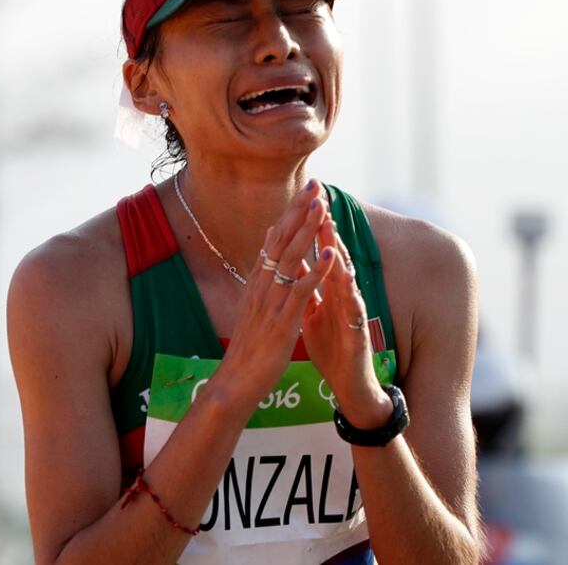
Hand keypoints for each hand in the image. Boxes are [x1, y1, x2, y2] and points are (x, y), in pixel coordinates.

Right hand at [215, 180, 338, 405]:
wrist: (236, 382)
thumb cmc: (249, 348)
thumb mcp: (254, 307)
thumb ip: (262, 280)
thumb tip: (266, 254)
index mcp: (257, 282)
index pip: (275, 238)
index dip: (292, 213)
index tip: (307, 190)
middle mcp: (262, 286)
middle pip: (282, 240)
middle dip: (300, 211)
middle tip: (316, 184)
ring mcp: (271, 302)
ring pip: (291, 259)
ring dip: (308, 231)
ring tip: (322, 207)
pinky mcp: (282, 321)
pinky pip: (301, 292)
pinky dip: (317, 272)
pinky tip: (331, 256)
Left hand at [301, 214, 392, 429]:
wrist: (349, 383)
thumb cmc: (332, 346)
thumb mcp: (312, 312)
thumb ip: (306, 286)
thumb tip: (295, 259)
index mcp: (328, 290)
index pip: (320, 253)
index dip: (311, 229)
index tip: (302, 201)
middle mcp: (342, 296)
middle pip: (334, 257)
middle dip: (326, 229)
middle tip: (319, 199)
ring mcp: (352, 312)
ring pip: (346, 277)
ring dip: (339, 252)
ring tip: (331, 228)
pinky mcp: (357, 332)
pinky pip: (353, 310)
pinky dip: (349, 293)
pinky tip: (347, 278)